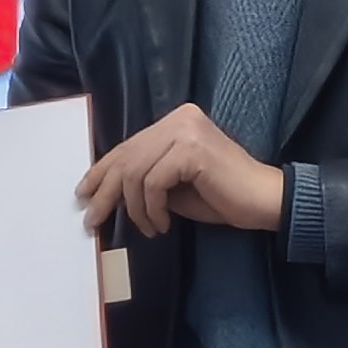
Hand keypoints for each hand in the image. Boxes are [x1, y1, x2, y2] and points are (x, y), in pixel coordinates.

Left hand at [76, 103, 285, 238]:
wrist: (263, 201)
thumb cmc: (221, 196)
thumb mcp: (173, 187)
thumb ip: (144, 180)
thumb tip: (104, 192)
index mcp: (175, 121)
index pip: (128, 146)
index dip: (101, 171)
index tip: (84, 194)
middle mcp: (179, 118)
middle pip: (126, 157)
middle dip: (105, 192)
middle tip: (93, 221)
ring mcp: (186, 130)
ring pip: (135, 172)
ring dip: (135, 209)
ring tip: (148, 228)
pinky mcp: (191, 149)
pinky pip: (152, 183)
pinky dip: (152, 209)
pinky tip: (163, 224)